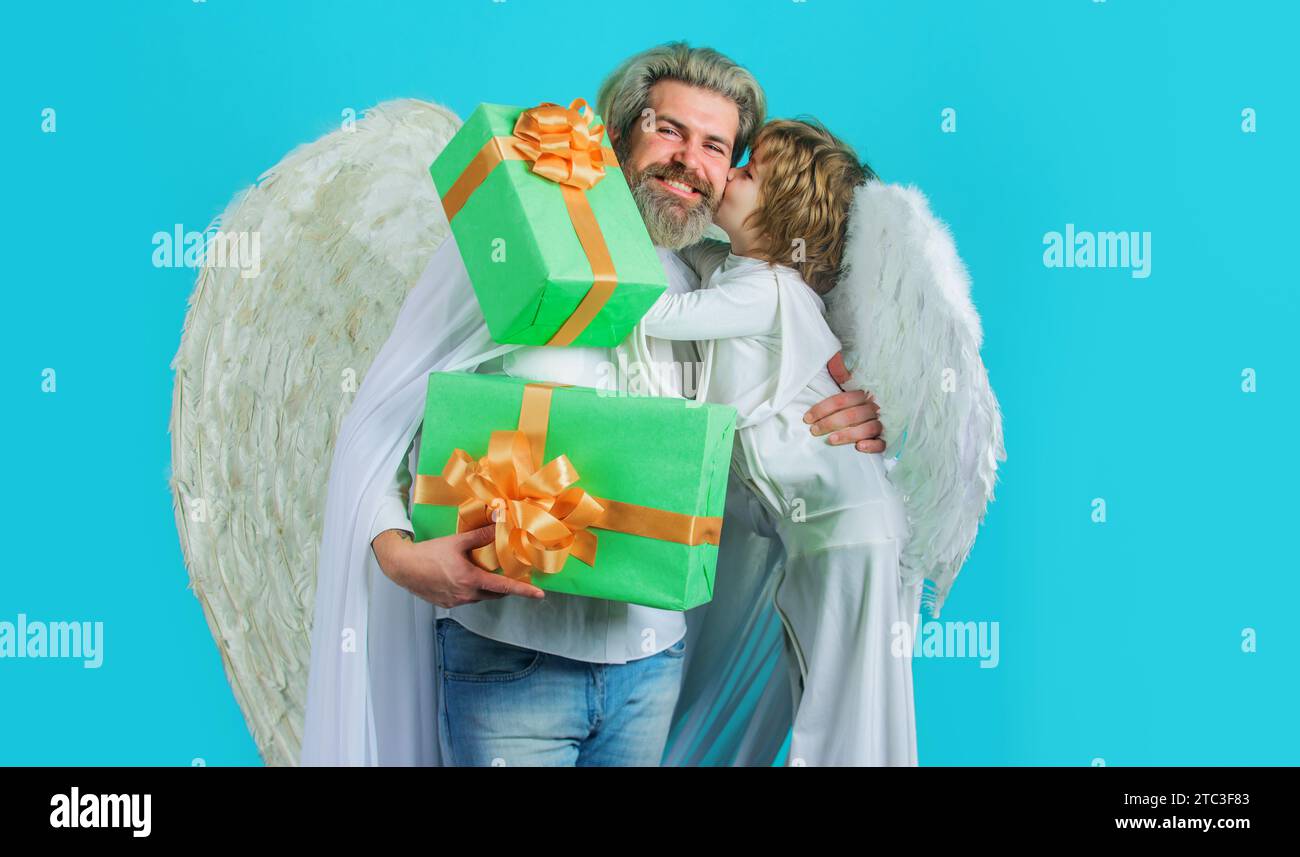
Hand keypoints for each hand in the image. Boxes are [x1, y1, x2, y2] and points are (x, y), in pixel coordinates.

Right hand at [372, 525, 544, 607]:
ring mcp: (456, 602)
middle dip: (504, 586)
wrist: (402, 567)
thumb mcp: (456, 542)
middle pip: (494, 594)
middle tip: (511, 575)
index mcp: (471, 580)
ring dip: (486, 587)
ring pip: (480, 596)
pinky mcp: (447, 604)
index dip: (524, 591)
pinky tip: (464, 577)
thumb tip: (499, 523)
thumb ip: (480, 535)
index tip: (540, 595)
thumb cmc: (428, 554)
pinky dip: (471, 589)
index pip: (504, 587)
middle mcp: (466, 595)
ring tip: (483, 571)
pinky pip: (467, 599)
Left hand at [803, 352, 885, 452]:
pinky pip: (882, 443)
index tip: (807, 418)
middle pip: (853, 415)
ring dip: (849, 435)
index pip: (842, 400)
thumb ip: (838, 370)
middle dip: (830, 423)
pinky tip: (859, 447)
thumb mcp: (843, 384)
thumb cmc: (850, 403)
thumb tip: (834, 363)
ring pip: (868, 428)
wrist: (876, 415)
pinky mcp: (885, 439)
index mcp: (862, 394)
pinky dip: (872, 445)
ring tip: (831, 440)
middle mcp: (873, 407)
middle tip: (814, 431)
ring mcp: (880, 423)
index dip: (823, 409)